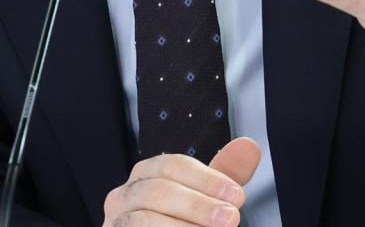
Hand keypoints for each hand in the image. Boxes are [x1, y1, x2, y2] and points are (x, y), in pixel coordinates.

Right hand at [103, 138, 259, 226]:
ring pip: (144, 220)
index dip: (207, 179)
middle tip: (230, 218)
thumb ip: (226, 176)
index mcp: (145, 175)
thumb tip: (249, 146)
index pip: (173, 165)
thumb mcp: (207, 200)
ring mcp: (114, 223)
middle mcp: (123, 196)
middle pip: (158, 191)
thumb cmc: (183, 225)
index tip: (237, 194)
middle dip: (198, 205)